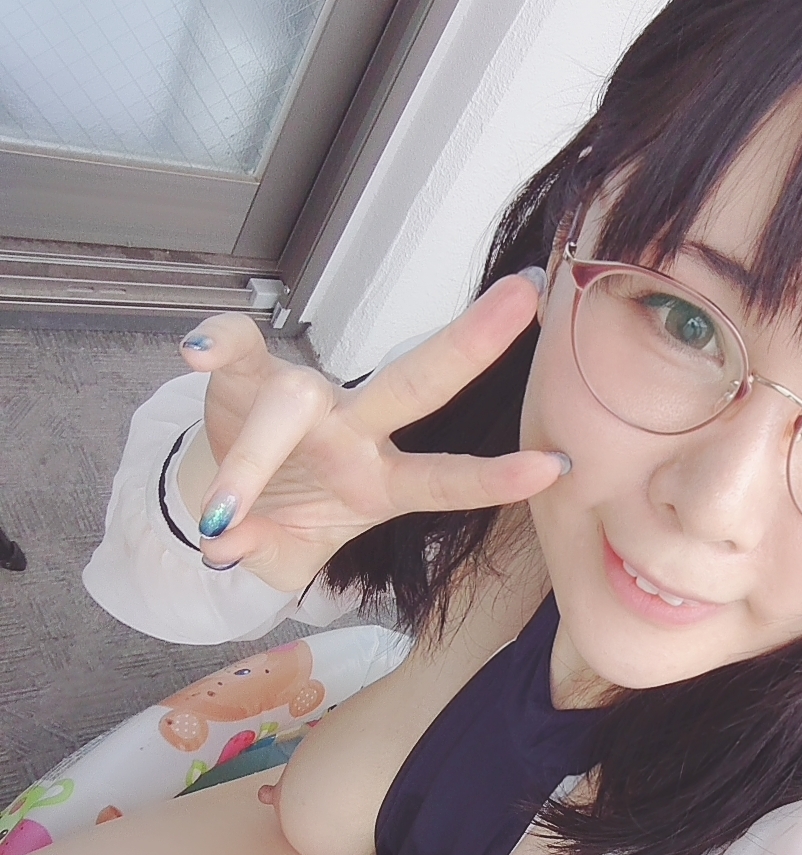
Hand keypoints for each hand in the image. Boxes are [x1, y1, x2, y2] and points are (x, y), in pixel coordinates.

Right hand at [178, 274, 566, 590]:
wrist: (227, 499)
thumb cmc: (282, 523)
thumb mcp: (289, 558)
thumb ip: (268, 555)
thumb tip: (226, 548)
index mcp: (382, 481)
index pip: (446, 477)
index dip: (495, 478)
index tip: (553, 467)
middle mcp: (354, 429)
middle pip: (417, 381)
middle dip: (471, 343)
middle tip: (525, 296)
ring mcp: (301, 397)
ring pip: (294, 400)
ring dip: (257, 460)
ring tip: (224, 517)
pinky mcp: (244, 370)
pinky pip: (234, 344)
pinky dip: (215, 343)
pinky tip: (195, 352)